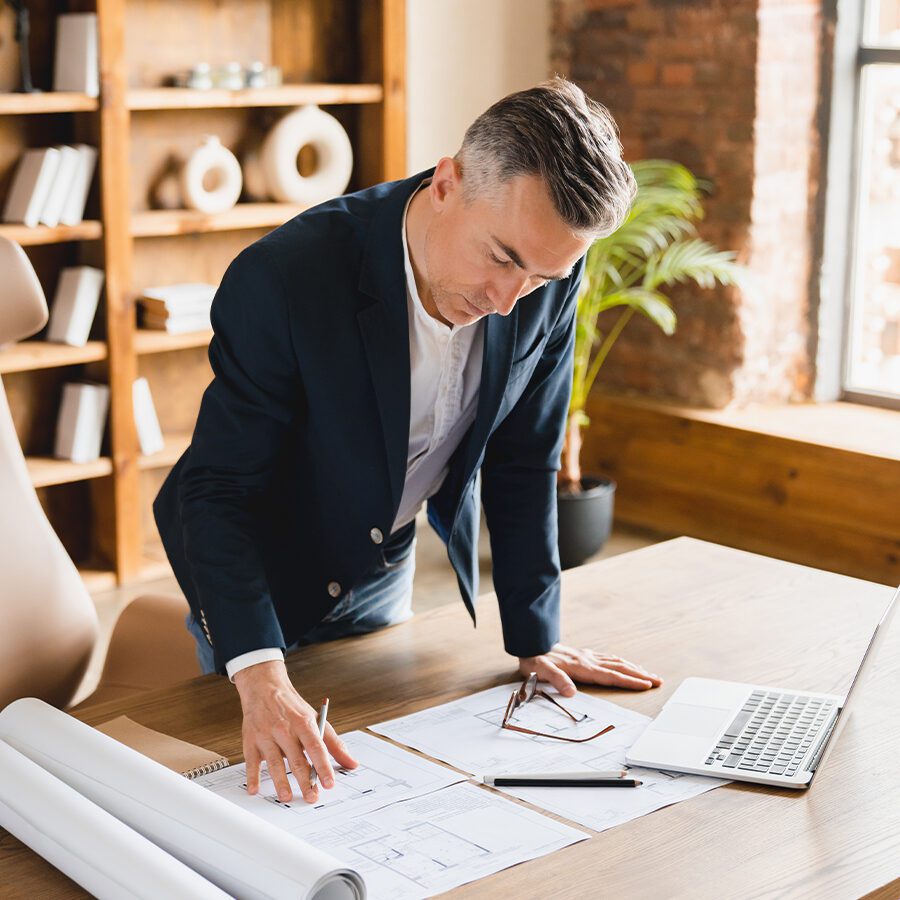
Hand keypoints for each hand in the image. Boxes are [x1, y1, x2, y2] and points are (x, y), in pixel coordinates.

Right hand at [233, 660, 357, 803]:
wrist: (265, 687)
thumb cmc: (292, 707)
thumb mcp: (316, 719)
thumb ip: (334, 743)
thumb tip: (351, 763)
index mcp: (303, 723)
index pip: (316, 747)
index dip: (323, 766)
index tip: (329, 783)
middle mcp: (285, 729)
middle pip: (296, 759)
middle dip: (304, 781)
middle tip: (311, 797)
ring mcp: (266, 735)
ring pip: (274, 763)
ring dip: (280, 782)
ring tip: (287, 797)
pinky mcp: (251, 741)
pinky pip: (251, 761)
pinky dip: (252, 776)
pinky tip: (255, 790)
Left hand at [518, 644, 661, 695]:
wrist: (530, 640)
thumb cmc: (534, 658)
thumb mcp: (540, 671)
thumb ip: (556, 680)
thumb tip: (571, 693)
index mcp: (581, 667)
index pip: (611, 676)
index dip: (630, 681)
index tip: (647, 685)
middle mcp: (588, 660)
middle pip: (619, 667)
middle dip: (640, 675)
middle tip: (658, 680)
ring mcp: (587, 656)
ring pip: (616, 661)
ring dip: (634, 668)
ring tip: (648, 674)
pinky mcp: (583, 654)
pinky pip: (608, 658)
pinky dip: (621, 662)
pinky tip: (625, 664)